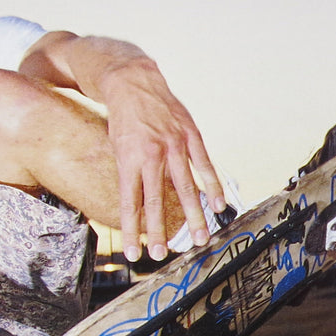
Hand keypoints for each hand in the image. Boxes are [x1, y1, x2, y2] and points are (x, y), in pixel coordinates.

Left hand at [99, 58, 223, 261]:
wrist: (133, 81)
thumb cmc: (123, 119)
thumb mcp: (117, 148)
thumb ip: (130, 175)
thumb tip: (137, 206)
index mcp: (129, 160)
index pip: (130, 204)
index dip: (131, 231)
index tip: (133, 254)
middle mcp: (151, 154)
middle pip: (156, 201)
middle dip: (160, 231)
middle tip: (163, 254)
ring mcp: (173, 145)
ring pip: (185, 187)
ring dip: (193, 216)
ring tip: (199, 238)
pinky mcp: (190, 135)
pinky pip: (204, 165)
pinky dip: (212, 186)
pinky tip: (218, 204)